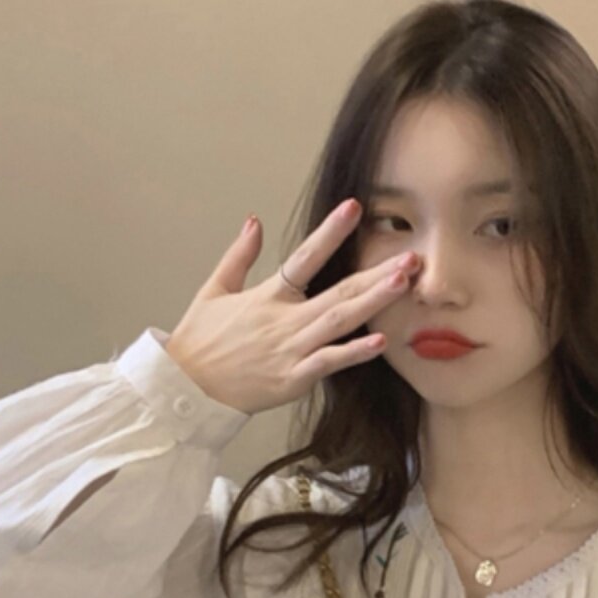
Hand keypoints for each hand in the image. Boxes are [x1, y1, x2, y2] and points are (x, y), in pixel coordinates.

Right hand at [164, 199, 419, 415]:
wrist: (187, 389)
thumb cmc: (200, 343)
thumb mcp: (213, 291)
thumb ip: (239, 256)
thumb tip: (255, 221)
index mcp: (267, 296)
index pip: (305, 256)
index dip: (330, 232)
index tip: (354, 208)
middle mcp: (284, 319)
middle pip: (338, 290)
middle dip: (377, 273)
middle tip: (411, 257)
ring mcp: (291, 349)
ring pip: (340, 321)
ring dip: (375, 302)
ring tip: (403, 284)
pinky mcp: (293, 378)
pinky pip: (330, 362)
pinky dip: (355, 353)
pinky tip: (381, 342)